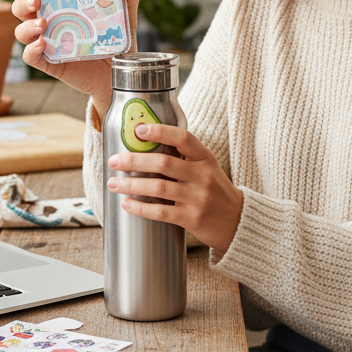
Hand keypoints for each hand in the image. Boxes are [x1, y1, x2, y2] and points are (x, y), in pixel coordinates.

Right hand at [11, 0, 140, 107]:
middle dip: (23, 2)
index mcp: (62, 6)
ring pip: (22, 32)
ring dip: (27, 26)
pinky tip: (42, 45)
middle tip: (37, 0)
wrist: (118, 76)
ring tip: (42, 25)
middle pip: (22, 9)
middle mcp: (49, 22)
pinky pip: (30, 57)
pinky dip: (31, 50)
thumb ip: (128, 1)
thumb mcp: (125, 21)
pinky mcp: (50, 63)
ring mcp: (47, 43)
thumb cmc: (116, 44)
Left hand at [106, 123, 242, 251]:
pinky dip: (141, 208)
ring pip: (159, 187)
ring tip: (114, 184)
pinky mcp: (192, 218)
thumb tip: (145, 146)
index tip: (138, 130)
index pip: (183, 138)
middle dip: (134, 161)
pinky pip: (161, 212)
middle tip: (114, 161)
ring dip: (132, 185)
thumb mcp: (206, 167)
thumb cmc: (215, 191)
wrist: (238, 221)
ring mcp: (198, 197)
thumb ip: (183, 157)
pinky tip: (128, 204)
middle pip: (164, 163)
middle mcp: (203, 175)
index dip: (160, 132)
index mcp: (205, 158)